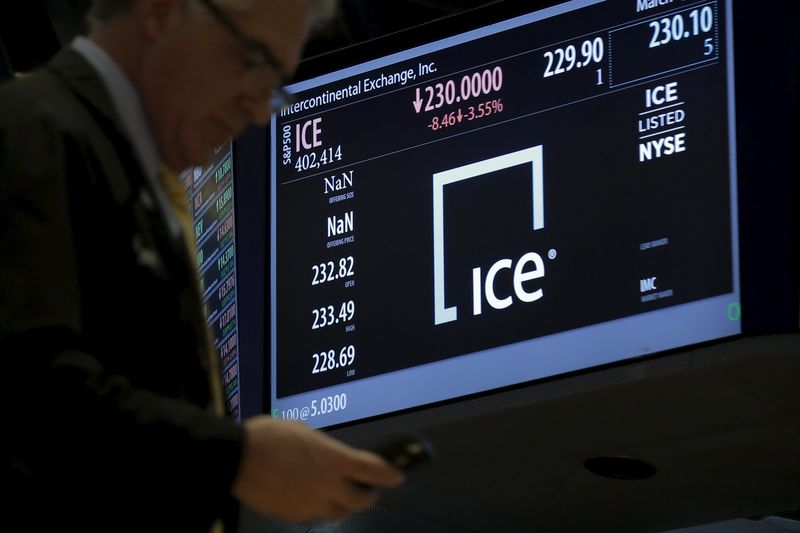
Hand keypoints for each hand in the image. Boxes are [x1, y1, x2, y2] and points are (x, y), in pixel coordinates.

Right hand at [231, 417, 404, 521]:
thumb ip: (322, 448)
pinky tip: (306, 497)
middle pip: (361, 500)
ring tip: (335, 495)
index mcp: (334, 459)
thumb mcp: (303, 431)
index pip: (374, 470)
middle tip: (365, 489)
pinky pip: (312, 515)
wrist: (238, 459)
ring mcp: (311, 503)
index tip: (397, 476)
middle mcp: (328, 485)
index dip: (389, 474)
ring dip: (342, 504)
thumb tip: (326, 456)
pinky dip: (315, 508)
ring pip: (338, 513)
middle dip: (367, 495)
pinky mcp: (293, 515)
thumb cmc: (271, 436)